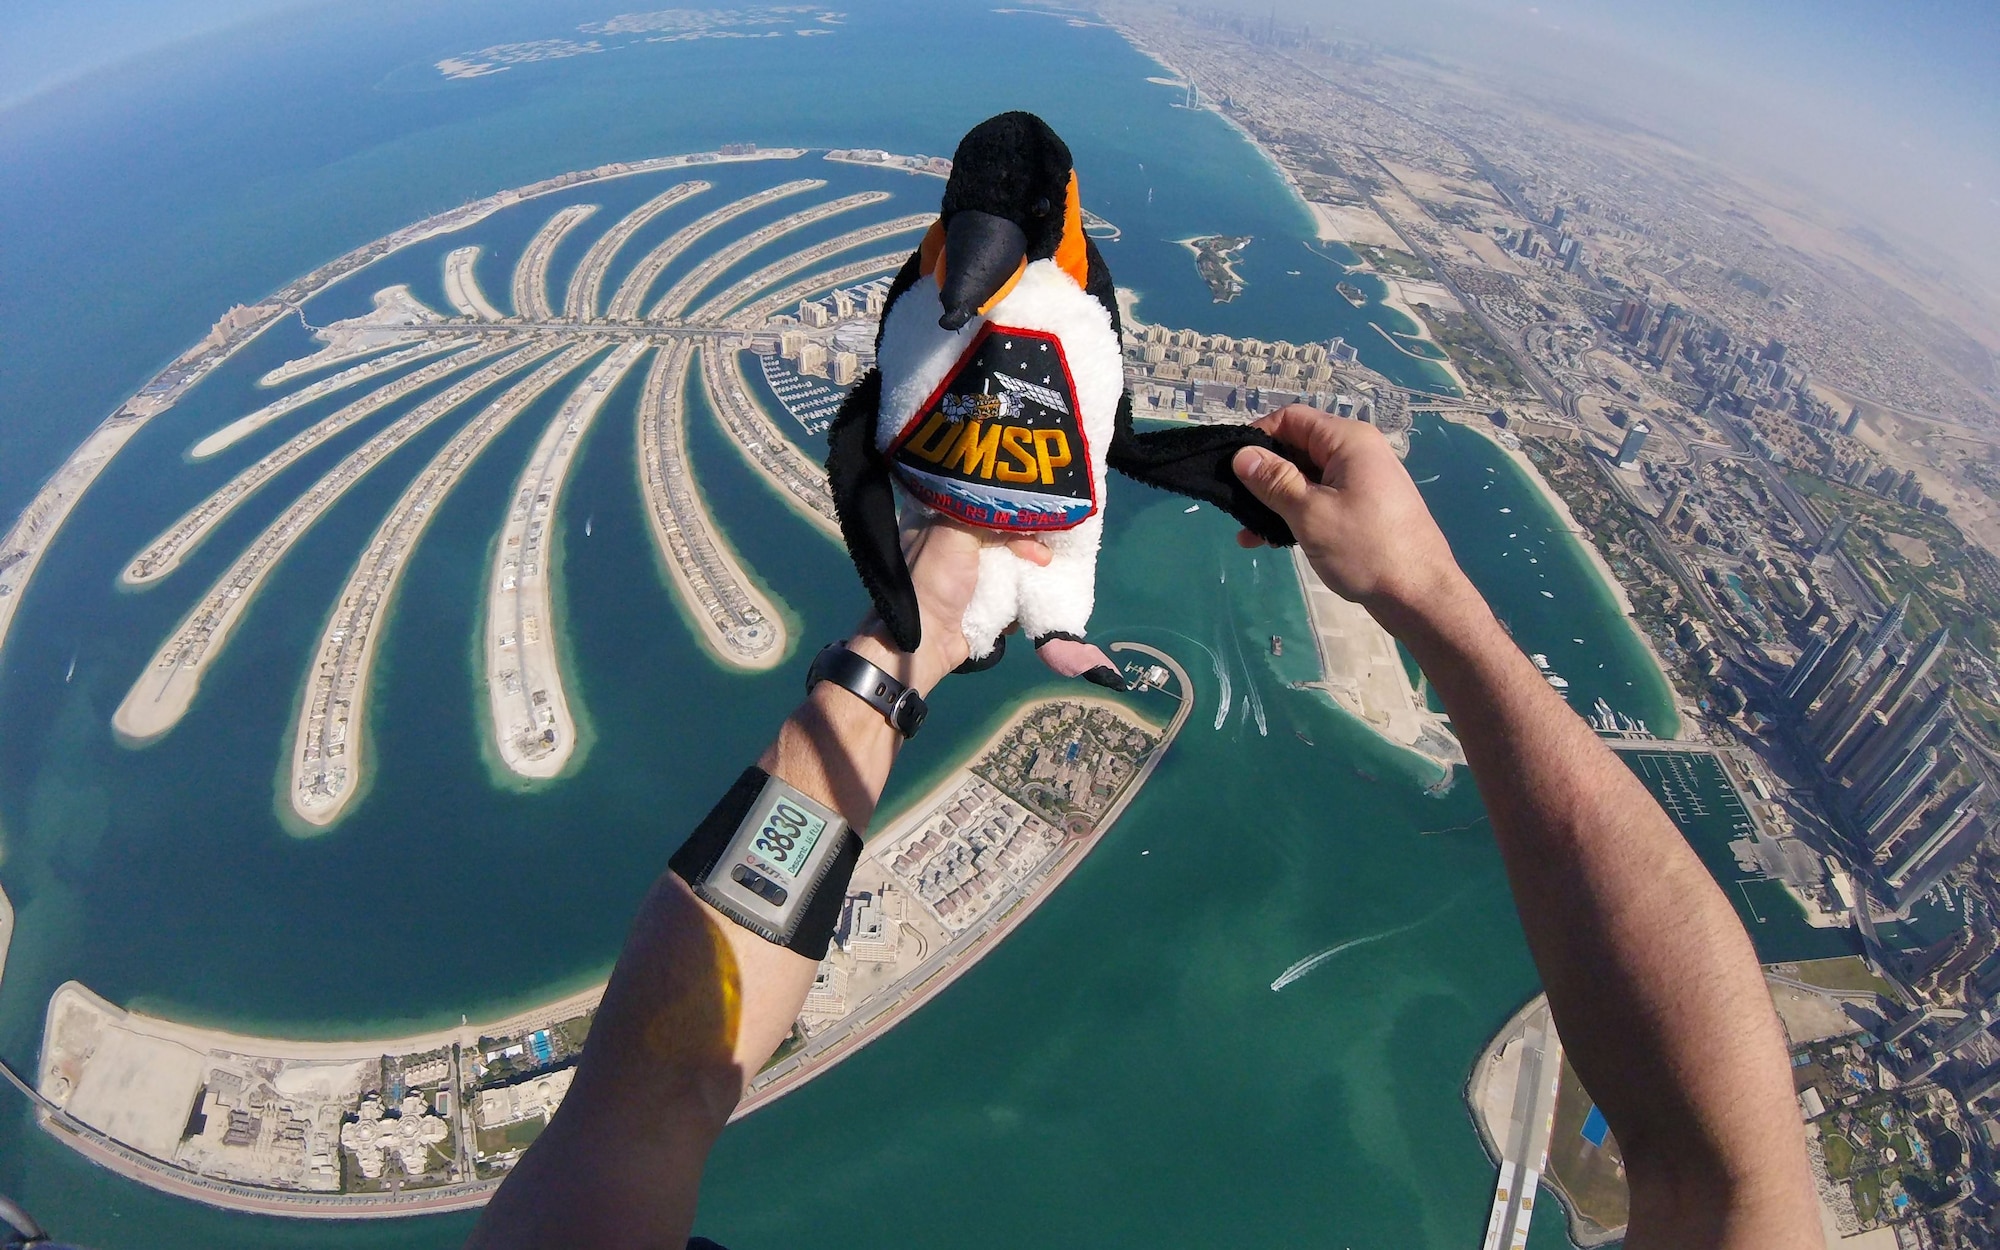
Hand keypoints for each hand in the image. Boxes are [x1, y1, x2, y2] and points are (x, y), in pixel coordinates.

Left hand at [847, 519, 1048, 693]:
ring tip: (1044, 567)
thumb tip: (1018, 500)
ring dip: (1029, 561)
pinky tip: (1036, 585)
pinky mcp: (978, 593)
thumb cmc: (933, 580)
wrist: (925, 641)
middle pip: (999, 525)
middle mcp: (948, 536)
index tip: (1032, 511)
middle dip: (1024, 537)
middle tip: (1042, 552)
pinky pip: (1008, 580)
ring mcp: (964, 568)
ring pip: (1007, 553)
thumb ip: (983, 510)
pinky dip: (1023, 583)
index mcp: (934, 515)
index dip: (1007, 502)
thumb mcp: (952, 531)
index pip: (978, 496)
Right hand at [1231, 405, 1475, 635]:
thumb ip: (1274, 481)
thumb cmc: (1365, 548)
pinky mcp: (1364, 508)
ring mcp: (1363, 481)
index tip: (1230, 467)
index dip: (1258, 436)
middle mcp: (1358, 452)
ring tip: (1248, 532)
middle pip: (1298, 447)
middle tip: (1234, 504)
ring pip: (1307, 478)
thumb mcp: (1310, 513)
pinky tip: (1273, 540)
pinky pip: (1322, 499)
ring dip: (1276, 500)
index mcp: (1349, 441)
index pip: (1292, 419)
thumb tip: (1242, 454)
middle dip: (1264, 474)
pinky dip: (1297, 513)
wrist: (1419, 595)